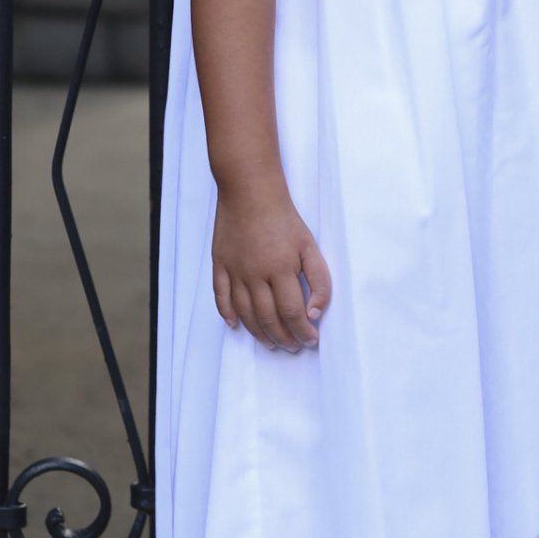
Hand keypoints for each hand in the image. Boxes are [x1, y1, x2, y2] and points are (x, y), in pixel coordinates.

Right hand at [212, 180, 332, 351]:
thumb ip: (319, 280)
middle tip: (293, 346)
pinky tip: (236, 325)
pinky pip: (221, 296)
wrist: (250, 191)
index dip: (302, 331)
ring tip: (272, 343)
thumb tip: (315, 313)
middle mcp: (255, 275)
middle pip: (268, 318)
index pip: (292, 312)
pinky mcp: (220, 264)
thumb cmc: (284, 218)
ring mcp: (235, 271)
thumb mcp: (310, 246)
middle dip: (283, 337)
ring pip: (245, 313)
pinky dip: (227, 314)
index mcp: (281, 270)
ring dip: (259, 333)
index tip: (311, 340)